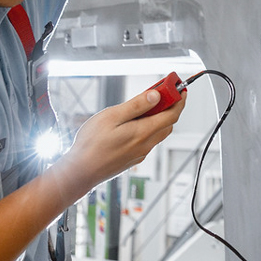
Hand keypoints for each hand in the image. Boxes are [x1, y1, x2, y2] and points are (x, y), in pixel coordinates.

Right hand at [64, 83, 186, 190]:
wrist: (80, 172)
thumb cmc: (91, 144)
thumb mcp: (112, 117)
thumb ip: (136, 106)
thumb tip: (156, 96)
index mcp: (143, 132)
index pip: (172, 114)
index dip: (179, 100)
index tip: (180, 89)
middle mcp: (146, 144)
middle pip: (168, 123)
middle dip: (170, 107)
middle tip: (164, 92)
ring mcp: (140, 153)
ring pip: (158, 132)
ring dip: (160, 117)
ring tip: (148, 104)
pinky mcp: (132, 158)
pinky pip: (148, 140)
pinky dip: (149, 128)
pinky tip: (134, 122)